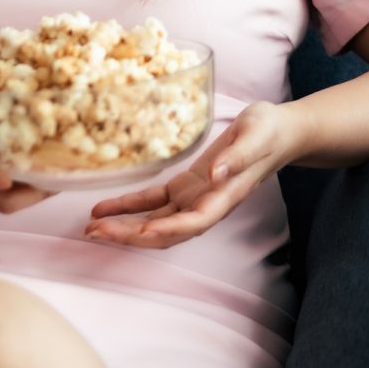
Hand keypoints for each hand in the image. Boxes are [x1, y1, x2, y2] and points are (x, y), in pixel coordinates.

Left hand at [85, 100, 306, 248]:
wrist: (278, 131)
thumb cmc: (269, 131)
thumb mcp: (256, 136)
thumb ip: (238, 158)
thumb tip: (216, 176)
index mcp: (224, 197)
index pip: (193, 223)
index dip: (165, 230)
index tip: (138, 232)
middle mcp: (206, 205)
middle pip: (166, 230)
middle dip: (131, 235)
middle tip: (95, 233)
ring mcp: (193, 198)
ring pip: (154, 221)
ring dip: (123, 226)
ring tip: (90, 228)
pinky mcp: (184, 186)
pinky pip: (151, 201)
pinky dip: (127, 206)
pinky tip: (102, 208)